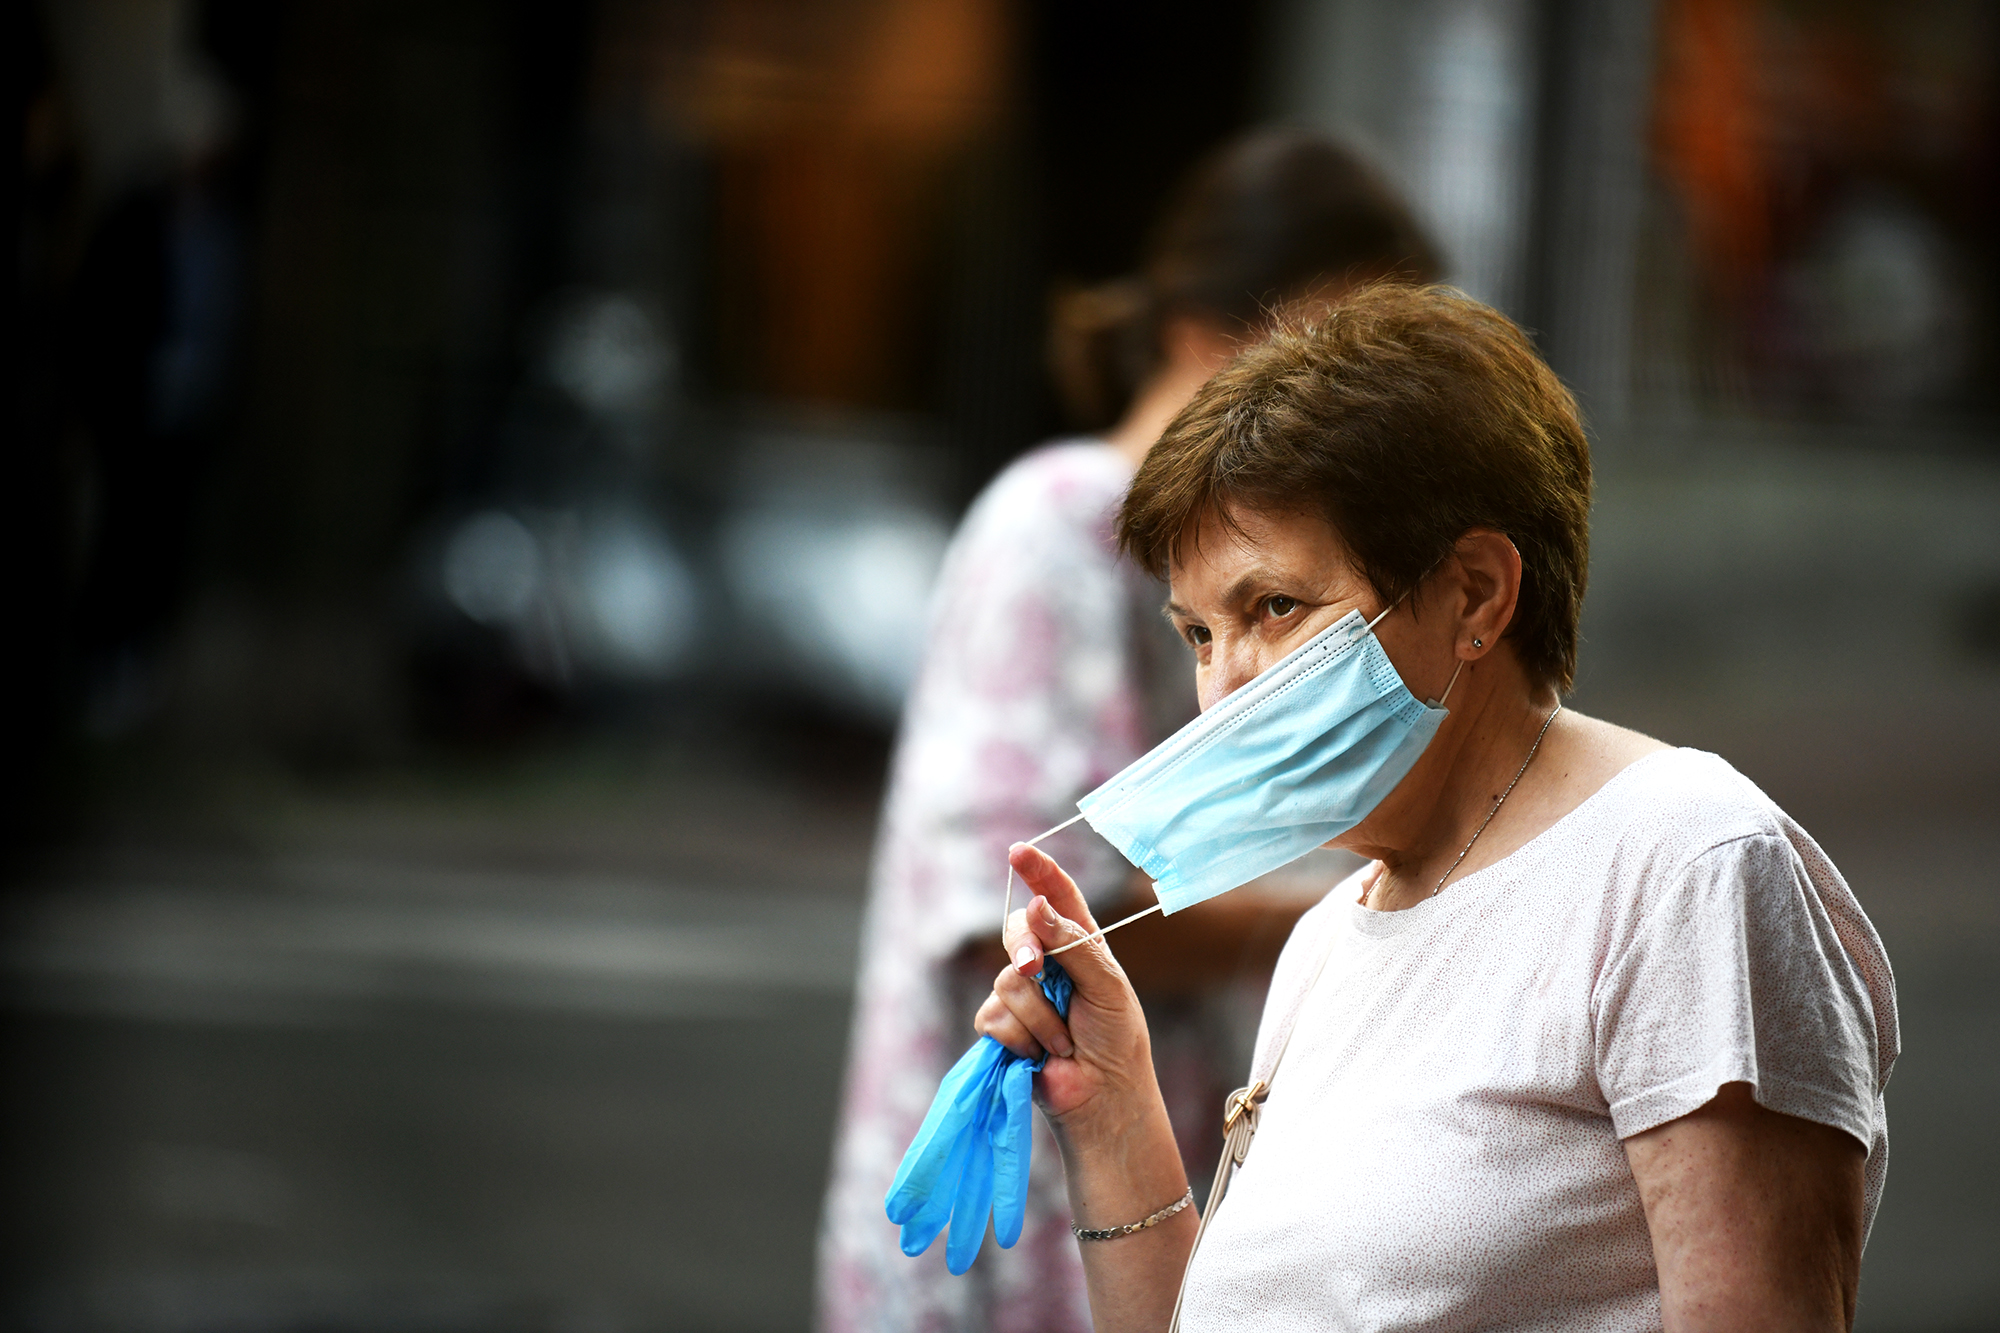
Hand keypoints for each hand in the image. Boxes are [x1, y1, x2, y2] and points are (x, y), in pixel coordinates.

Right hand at [974, 844, 1157, 1127]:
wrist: (1102, 1097)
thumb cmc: (1116, 1038)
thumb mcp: (1106, 984)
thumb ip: (1071, 944)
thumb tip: (1036, 905)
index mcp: (1079, 944)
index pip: (1056, 896)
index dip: (1037, 871)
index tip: (1018, 851)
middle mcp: (1048, 963)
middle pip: (1017, 931)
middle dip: (1026, 949)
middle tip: (1037, 970)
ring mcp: (1023, 995)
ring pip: (1006, 980)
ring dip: (1038, 1016)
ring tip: (1063, 1042)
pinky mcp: (1002, 1028)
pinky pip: (993, 1017)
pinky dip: (1021, 1038)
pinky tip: (1040, 1056)